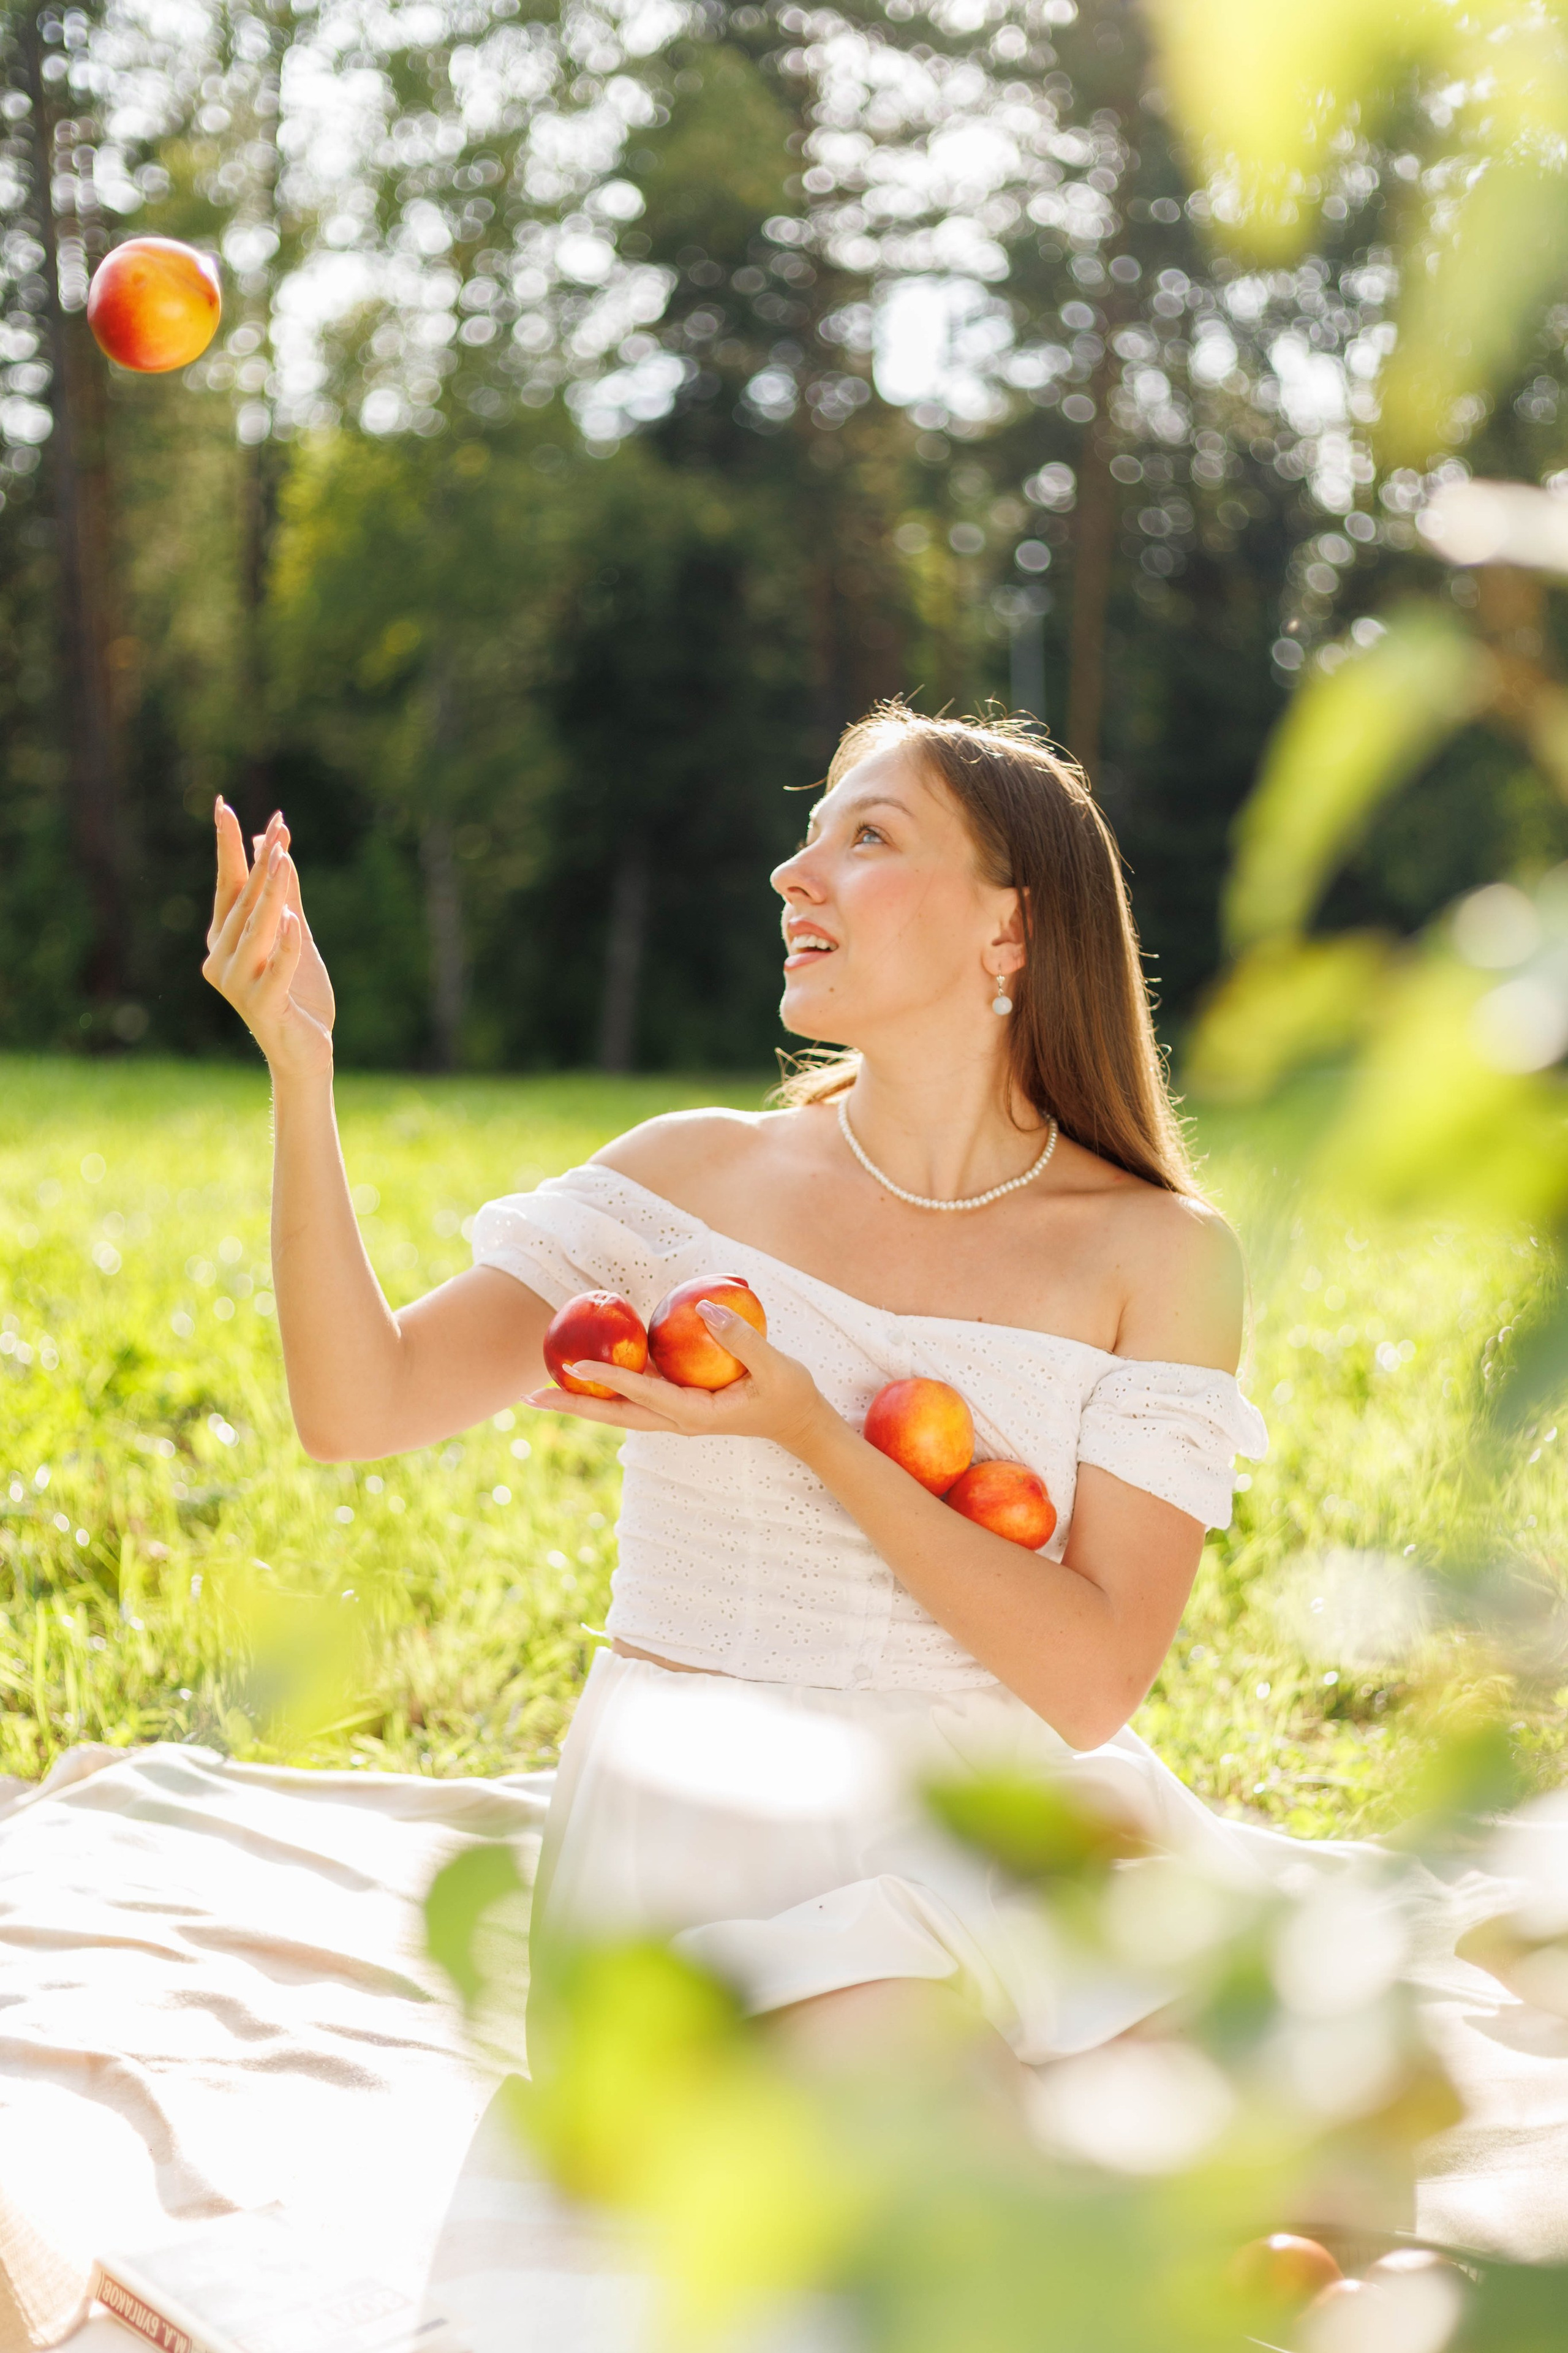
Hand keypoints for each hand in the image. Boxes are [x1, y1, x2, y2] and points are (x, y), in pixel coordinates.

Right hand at [202, 804, 336, 1078]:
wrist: (307, 1050)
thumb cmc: (298, 992)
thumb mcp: (295, 934)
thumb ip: (283, 894)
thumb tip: (269, 844)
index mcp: (225, 939)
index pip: (227, 884)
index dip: (229, 846)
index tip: (225, 806)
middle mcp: (221, 959)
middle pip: (242, 902)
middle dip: (261, 863)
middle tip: (278, 826)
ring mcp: (237, 984)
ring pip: (256, 931)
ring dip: (271, 894)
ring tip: (283, 859)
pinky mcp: (263, 1006)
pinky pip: (274, 970)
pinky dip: (284, 946)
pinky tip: (293, 920)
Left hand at [524, 1299, 831, 1455]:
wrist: (798, 1422)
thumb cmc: (789, 1394)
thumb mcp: (776, 1367)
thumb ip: (742, 1339)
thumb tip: (702, 1308)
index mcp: (695, 1415)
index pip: (645, 1395)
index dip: (610, 1378)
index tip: (576, 1364)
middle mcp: (676, 1419)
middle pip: (616, 1414)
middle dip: (574, 1404)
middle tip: (531, 1396)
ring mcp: (674, 1413)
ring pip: (619, 1409)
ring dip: (582, 1399)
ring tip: (540, 1389)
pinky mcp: (676, 1403)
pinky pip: (635, 1395)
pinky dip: (607, 1385)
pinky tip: (586, 1369)